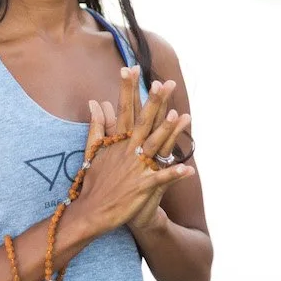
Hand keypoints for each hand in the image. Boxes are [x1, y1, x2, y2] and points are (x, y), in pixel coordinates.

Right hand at [78, 65, 191, 237]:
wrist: (91, 212)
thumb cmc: (93, 181)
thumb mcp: (93, 150)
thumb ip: (97, 125)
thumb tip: (95, 102)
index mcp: (117, 141)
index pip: (123, 109)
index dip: (127, 89)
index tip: (130, 68)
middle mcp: (127, 151)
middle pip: (143, 121)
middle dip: (154, 101)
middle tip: (164, 83)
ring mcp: (135, 168)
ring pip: (154, 145)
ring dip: (167, 131)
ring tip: (180, 116)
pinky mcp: (142, 187)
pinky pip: (161, 178)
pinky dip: (174, 174)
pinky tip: (189, 169)